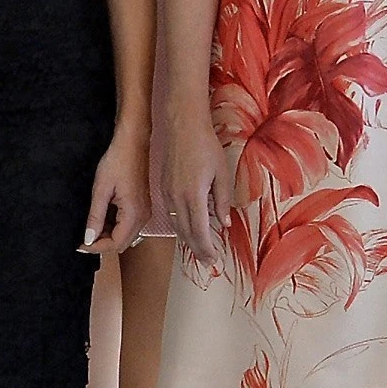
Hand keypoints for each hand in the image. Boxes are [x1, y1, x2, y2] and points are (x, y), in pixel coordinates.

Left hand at [81, 129, 147, 253]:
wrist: (132, 143)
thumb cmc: (118, 161)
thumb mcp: (101, 190)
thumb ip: (95, 217)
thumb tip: (88, 239)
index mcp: (134, 214)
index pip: (115, 244)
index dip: (96, 247)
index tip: (79, 244)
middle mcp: (143, 217)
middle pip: (121, 243)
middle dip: (101, 244)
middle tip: (82, 237)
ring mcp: (144, 212)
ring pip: (125, 235)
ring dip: (107, 235)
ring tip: (89, 227)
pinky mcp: (141, 206)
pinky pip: (128, 225)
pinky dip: (114, 226)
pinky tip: (101, 218)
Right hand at [163, 111, 231, 268]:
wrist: (182, 126)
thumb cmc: (205, 146)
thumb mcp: (222, 173)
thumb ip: (223, 200)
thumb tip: (224, 223)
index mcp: (193, 197)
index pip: (199, 232)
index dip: (206, 249)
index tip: (212, 260)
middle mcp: (177, 198)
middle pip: (186, 233)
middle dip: (197, 249)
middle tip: (206, 261)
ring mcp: (167, 193)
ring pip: (177, 224)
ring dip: (187, 239)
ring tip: (198, 248)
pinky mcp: (162, 187)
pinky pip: (171, 213)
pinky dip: (179, 225)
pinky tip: (187, 227)